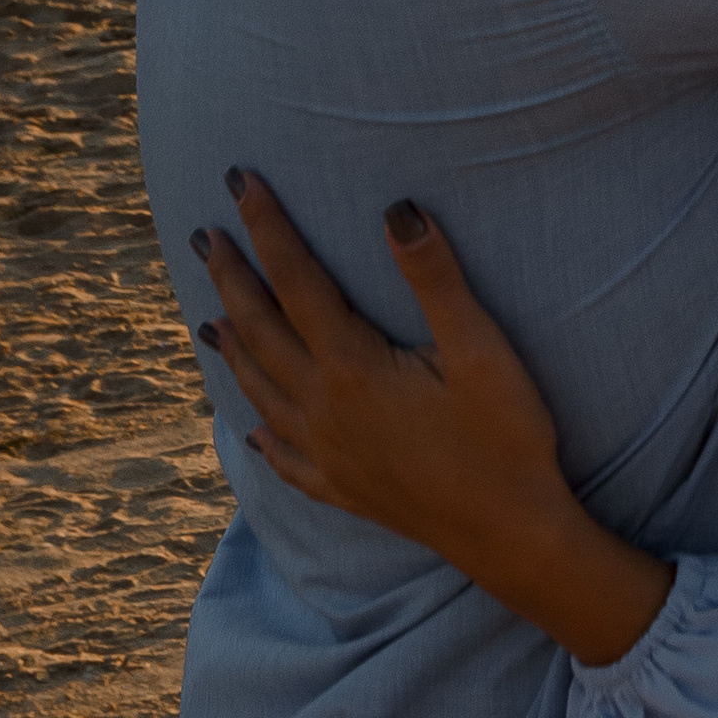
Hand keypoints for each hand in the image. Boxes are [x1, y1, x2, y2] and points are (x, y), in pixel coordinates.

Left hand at [192, 174, 672, 667]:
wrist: (511, 536)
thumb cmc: (506, 439)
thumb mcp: (481, 350)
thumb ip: (434, 279)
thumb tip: (396, 209)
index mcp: (352, 368)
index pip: (297, 281)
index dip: (268, 228)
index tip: (240, 182)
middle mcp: (324, 410)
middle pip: (261, 333)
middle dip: (232, 279)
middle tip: (206, 237)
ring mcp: (328, 456)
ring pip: (261, 391)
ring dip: (232, 349)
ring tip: (209, 319)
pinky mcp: (343, 491)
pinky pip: (284, 458)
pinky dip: (261, 434)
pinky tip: (253, 429)